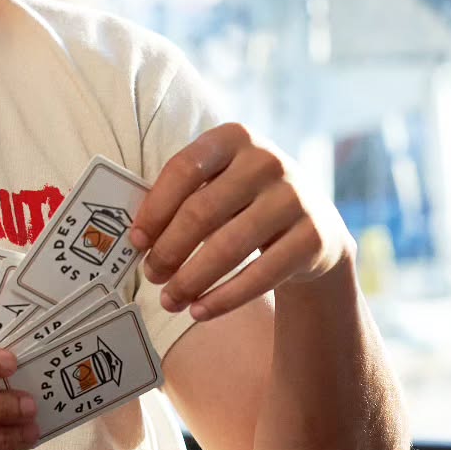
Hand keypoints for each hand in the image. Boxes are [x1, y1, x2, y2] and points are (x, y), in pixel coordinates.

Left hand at [131, 122, 353, 321]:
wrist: (314, 225)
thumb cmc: (246, 203)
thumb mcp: (219, 183)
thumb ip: (183, 198)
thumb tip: (139, 239)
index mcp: (234, 138)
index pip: (184, 169)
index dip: (155, 209)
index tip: (136, 241)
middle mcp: (266, 161)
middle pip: (202, 212)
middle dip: (169, 250)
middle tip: (151, 276)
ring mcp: (294, 198)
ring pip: (228, 247)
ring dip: (191, 280)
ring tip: (170, 300)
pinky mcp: (312, 237)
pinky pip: (260, 275)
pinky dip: (223, 299)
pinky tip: (200, 311)